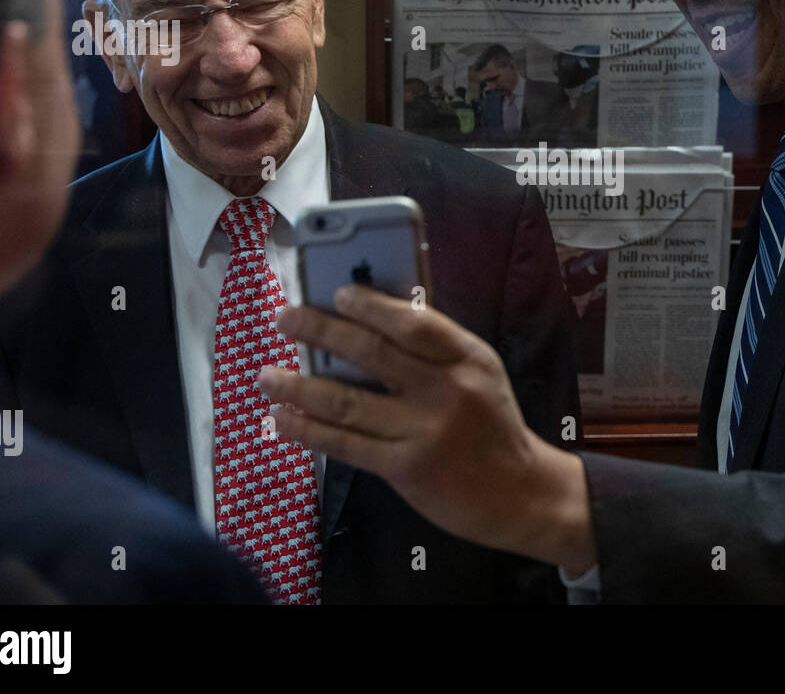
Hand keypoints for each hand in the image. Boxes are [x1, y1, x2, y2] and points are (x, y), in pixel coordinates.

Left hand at [258, 285, 596, 573]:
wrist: (518, 492)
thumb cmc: (491, 424)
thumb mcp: (479, 373)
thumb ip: (436, 348)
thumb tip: (370, 318)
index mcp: (469, 358)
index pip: (413, 322)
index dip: (371, 305)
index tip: (336, 293)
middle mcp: (448, 391)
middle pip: (373, 354)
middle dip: (321, 331)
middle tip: (285, 318)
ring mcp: (425, 432)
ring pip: (348, 402)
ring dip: (299, 386)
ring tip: (266, 376)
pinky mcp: (406, 469)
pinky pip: (346, 445)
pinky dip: (309, 430)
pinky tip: (283, 419)